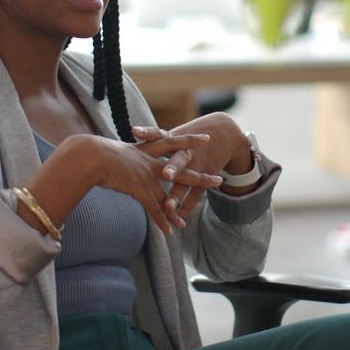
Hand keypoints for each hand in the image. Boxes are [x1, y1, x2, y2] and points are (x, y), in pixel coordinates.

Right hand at [91, 133, 222, 234]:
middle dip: (201, 176)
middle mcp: (149, 162)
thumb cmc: (90, 152)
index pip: (171, 142)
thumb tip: (110, 156)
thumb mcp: (108, 150)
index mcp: (143, 150)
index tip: (205, 138)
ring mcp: (147, 176)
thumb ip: (116, 156)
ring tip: (189, 220)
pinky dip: (162, 221)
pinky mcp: (141, 189)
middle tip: (219, 180)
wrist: (88, 157)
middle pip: (181, 170)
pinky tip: (170, 232)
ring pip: (170, 194)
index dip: (188, 141)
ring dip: (180, 208)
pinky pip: (155, 209)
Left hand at [132, 113, 253, 225]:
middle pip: (179, 160)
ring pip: (187, 180)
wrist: (225, 132)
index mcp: (174, 139)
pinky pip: (196, 194)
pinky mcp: (206, 176)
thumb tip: (123, 144)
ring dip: (178, 194)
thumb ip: (152, 142)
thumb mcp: (174, 135)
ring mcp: (198, 165)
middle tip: (165, 175)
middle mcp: (186, 152)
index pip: (159, 134)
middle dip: (172, 168)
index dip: (147, 133)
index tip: (134, 131)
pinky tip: (180, 218)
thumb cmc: (191, 136)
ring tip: (168, 207)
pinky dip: (187, 205)